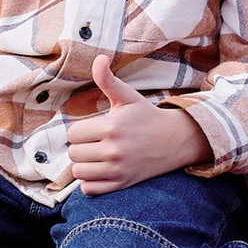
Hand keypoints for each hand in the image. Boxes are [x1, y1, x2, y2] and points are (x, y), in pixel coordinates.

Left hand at [64, 54, 209, 189]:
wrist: (174, 140)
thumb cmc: (146, 116)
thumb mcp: (127, 96)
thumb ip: (107, 79)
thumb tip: (98, 58)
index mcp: (111, 127)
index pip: (73, 133)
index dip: (80, 130)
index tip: (92, 129)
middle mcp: (114, 150)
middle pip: (74, 153)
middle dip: (81, 147)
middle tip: (94, 142)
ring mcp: (118, 170)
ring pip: (79, 172)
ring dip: (84, 165)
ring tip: (95, 156)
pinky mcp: (122, 184)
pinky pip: (89, 189)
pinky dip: (90, 181)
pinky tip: (99, 170)